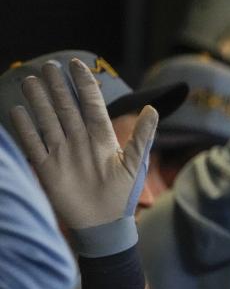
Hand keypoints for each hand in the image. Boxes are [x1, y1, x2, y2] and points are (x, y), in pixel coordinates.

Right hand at [10, 58, 157, 229]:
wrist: (104, 224)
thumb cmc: (123, 195)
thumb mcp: (135, 164)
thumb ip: (143, 136)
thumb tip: (153, 108)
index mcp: (102, 137)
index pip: (91, 104)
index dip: (84, 84)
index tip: (76, 64)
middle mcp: (80, 140)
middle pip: (66, 107)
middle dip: (57, 86)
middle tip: (47, 65)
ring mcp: (62, 152)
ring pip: (48, 120)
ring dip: (39, 101)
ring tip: (30, 80)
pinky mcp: (47, 168)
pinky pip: (33, 144)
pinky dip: (25, 128)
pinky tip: (17, 110)